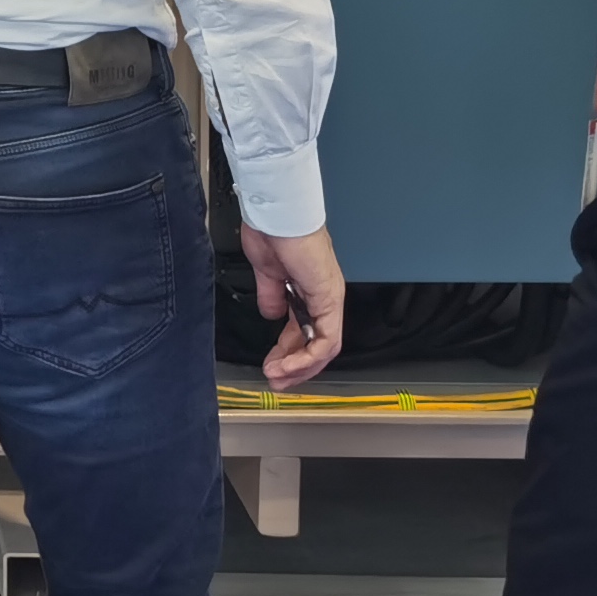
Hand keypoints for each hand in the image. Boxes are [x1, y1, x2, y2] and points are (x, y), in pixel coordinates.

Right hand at [237, 222, 346, 389]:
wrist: (277, 214)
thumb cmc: (272, 232)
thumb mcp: (267, 273)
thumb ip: (271, 296)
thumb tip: (271, 314)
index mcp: (310, 290)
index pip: (307, 333)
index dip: (290, 354)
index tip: (273, 365)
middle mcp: (324, 297)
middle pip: (318, 346)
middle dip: (295, 367)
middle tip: (276, 381)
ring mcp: (329, 298)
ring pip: (325, 347)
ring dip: (299, 367)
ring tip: (277, 376)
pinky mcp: (328, 299)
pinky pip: (325, 339)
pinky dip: (306, 357)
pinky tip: (287, 363)